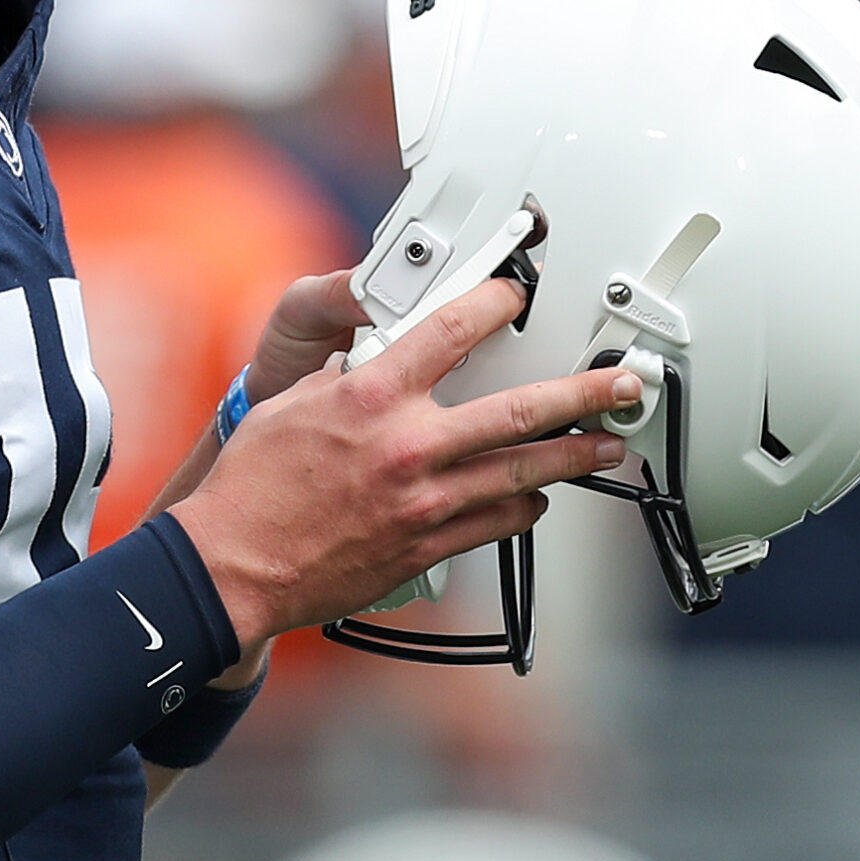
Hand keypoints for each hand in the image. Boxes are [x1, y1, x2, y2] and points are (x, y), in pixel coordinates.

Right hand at [167, 276, 637, 651]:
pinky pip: (496, 525)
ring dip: (574, 458)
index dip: (492, 304)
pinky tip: (539, 498)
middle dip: (583, 394)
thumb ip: (342, 380)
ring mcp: (424, 501)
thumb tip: (369, 364)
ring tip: (608, 447)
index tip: (516, 296)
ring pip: (522, 474)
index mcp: (371, 397)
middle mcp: (407, 446)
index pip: (449, 332)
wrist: (236, 565)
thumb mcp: (289, 404)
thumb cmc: (253, 488)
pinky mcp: (426, 547)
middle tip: (623, 385)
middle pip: (519, 411)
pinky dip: (524, 509)